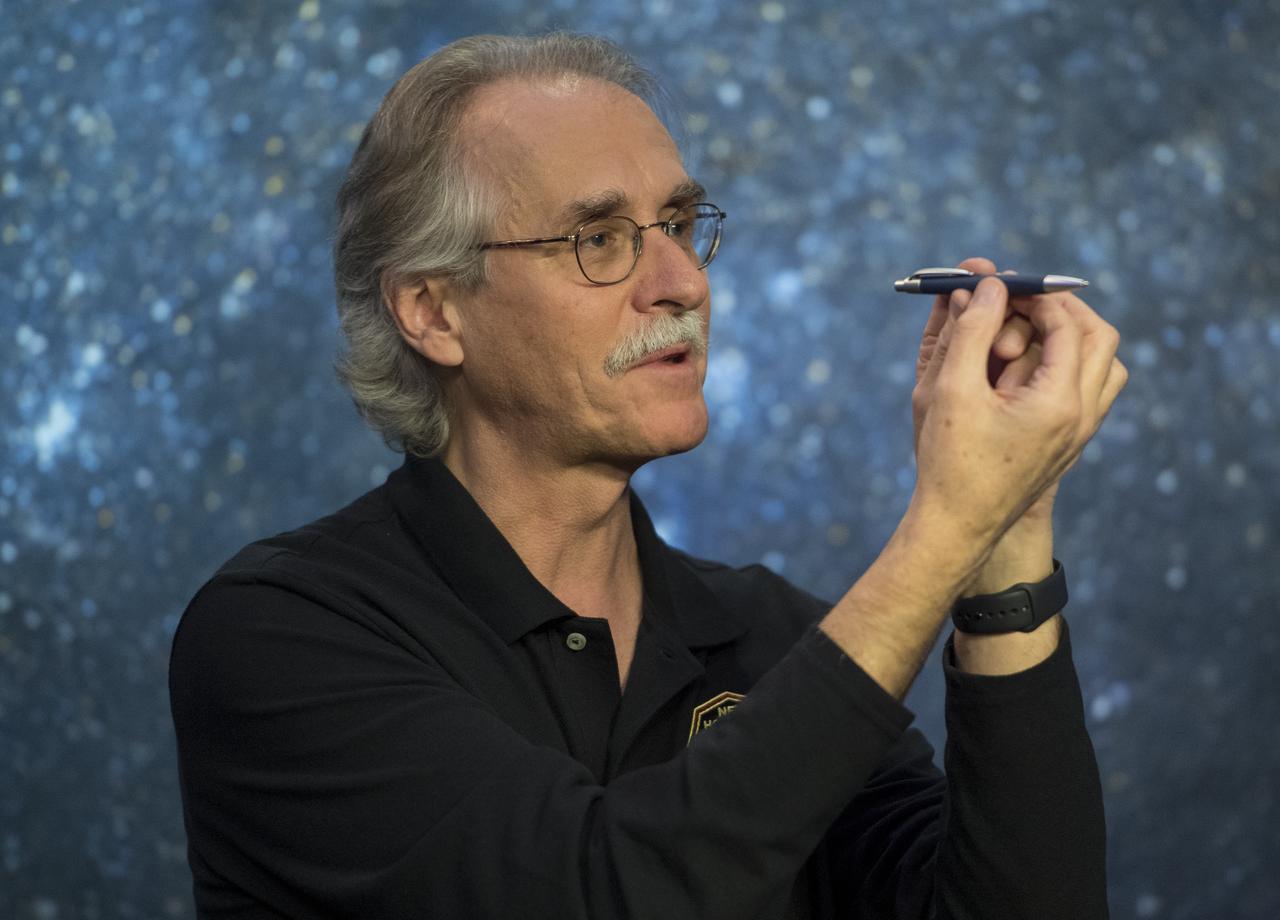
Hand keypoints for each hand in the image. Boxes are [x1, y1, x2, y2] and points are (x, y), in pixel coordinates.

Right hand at [909, 258, 1126, 567]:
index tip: (999, 286)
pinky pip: (1089, 390)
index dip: (1033, 295)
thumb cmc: (949, 460)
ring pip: (1104, 366)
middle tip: (1020, 301)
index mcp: (1060, 402)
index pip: (1066, 324)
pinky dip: (1066, 366)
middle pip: (1100, 339)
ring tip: (1026, 333)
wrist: (957, 526)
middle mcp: (1083, 416)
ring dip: (1072, 339)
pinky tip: (1022, 368)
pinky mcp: (1069, 444)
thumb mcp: (951, 388)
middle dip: (1061, 311)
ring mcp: (1081, 433)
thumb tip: (989, 284)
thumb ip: (971, 330)